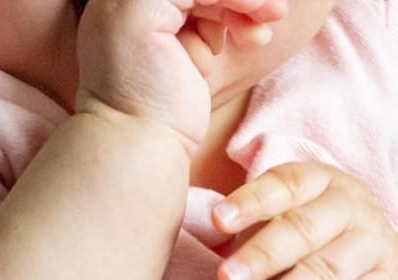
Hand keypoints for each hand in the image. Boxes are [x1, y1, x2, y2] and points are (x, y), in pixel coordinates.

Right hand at [75, 0, 284, 145]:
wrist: (140, 147)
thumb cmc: (165, 113)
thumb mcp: (190, 52)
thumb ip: (202, 19)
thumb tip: (248, 3)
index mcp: (127, 7)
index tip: (267, 12)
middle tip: (276, 12)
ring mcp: (121, 2)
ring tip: (267, 23)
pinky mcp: (135, 10)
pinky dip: (230, 2)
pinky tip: (250, 31)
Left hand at [213, 162, 397, 279]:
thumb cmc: (318, 250)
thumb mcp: (289, 230)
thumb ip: (250, 231)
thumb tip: (188, 246)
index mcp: (320, 183)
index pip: (285, 184)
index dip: (251, 201)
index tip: (218, 221)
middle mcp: (351, 208)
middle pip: (303, 228)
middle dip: (261, 256)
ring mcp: (375, 247)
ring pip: (326, 273)